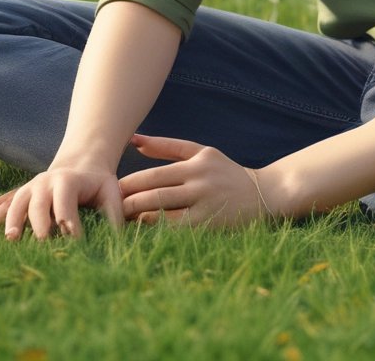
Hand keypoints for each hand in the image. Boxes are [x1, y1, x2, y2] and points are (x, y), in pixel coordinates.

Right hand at [0, 166, 123, 240]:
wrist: (81, 164)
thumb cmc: (98, 183)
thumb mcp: (111, 192)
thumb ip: (115, 214)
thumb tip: (119, 241)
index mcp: (68, 180)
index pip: (66, 203)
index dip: (69, 221)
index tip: (74, 242)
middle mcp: (46, 181)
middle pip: (39, 203)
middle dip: (40, 223)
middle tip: (42, 242)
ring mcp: (31, 187)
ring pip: (18, 203)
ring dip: (12, 220)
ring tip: (12, 239)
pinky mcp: (22, 195)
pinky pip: (5, 206)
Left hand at [119, 135, 269, 228]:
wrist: (265, 195)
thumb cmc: (225, 173)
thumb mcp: (201, 152)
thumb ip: (167, 147)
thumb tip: (134, 140)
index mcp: (196, 162)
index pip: (152, 175)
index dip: (128, 185)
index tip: (112, 192)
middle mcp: (200, 182)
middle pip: (153, 194)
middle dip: (127, 203)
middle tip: (110, 210)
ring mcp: (205, 205)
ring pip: (162, 214)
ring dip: (137, 219)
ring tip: (121, 223)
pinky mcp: (209, 226)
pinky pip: (175, 231)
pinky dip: (156, 232)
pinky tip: (145, 234)